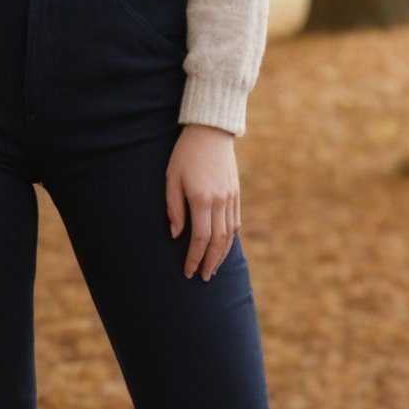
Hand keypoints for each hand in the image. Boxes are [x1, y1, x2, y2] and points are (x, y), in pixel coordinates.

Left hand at [166, 123, 239, 280]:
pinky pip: (235, 222)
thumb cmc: (185, 153)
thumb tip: (175, 235)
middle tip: (203, 278)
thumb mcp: (172, 178)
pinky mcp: (236, 193)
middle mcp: (220, 201)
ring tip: (213, 269)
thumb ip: (174, 208)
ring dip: (221, 255)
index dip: (194, 258)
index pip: (200, 238)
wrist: (211, 130)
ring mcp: (231, 198)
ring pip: (229, 235)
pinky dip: (230, 239)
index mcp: (202, 199)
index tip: (188, 272)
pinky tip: (222, 247)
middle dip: (210, 262)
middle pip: (217, 242)